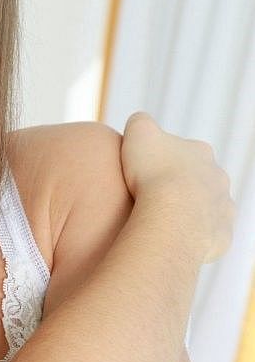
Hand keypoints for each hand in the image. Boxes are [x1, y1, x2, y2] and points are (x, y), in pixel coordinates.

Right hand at [120, 111, 234, 262]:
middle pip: (198, 181)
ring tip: (161, 222)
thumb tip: (140, 122)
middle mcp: (218, 178)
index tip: (145, 172)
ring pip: (206, 209)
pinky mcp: (221, 236)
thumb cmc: (153, 173)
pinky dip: (191, 238)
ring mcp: (223, 208)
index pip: (183, 152)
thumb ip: (140, 122)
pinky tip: (171, 239)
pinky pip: (206, 238)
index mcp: (201, 152)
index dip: (162, 161)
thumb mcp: (138, 132)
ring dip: (188, 213)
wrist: (172, 217)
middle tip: (152, 199)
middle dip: (180, 188)